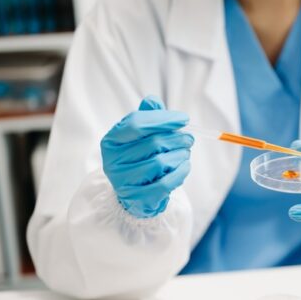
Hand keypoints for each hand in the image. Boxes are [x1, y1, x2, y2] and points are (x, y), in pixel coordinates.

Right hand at [101, 96, 192, 217]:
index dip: (163, 119)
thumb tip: (153, 101)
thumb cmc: (140, 159)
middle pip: (153, 143)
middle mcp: (113, 161)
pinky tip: (185, 166)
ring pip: (161, 162)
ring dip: (181, 155)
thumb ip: (147, 117)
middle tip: (189, 138)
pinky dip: (181, 172)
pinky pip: (166, 183)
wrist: (135, 194)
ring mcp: (123, 181)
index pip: (136, 123)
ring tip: (186, 153)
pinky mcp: (137, 198)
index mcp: (111, 140)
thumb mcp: (140, 136)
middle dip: (177, 138)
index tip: (184, 119)